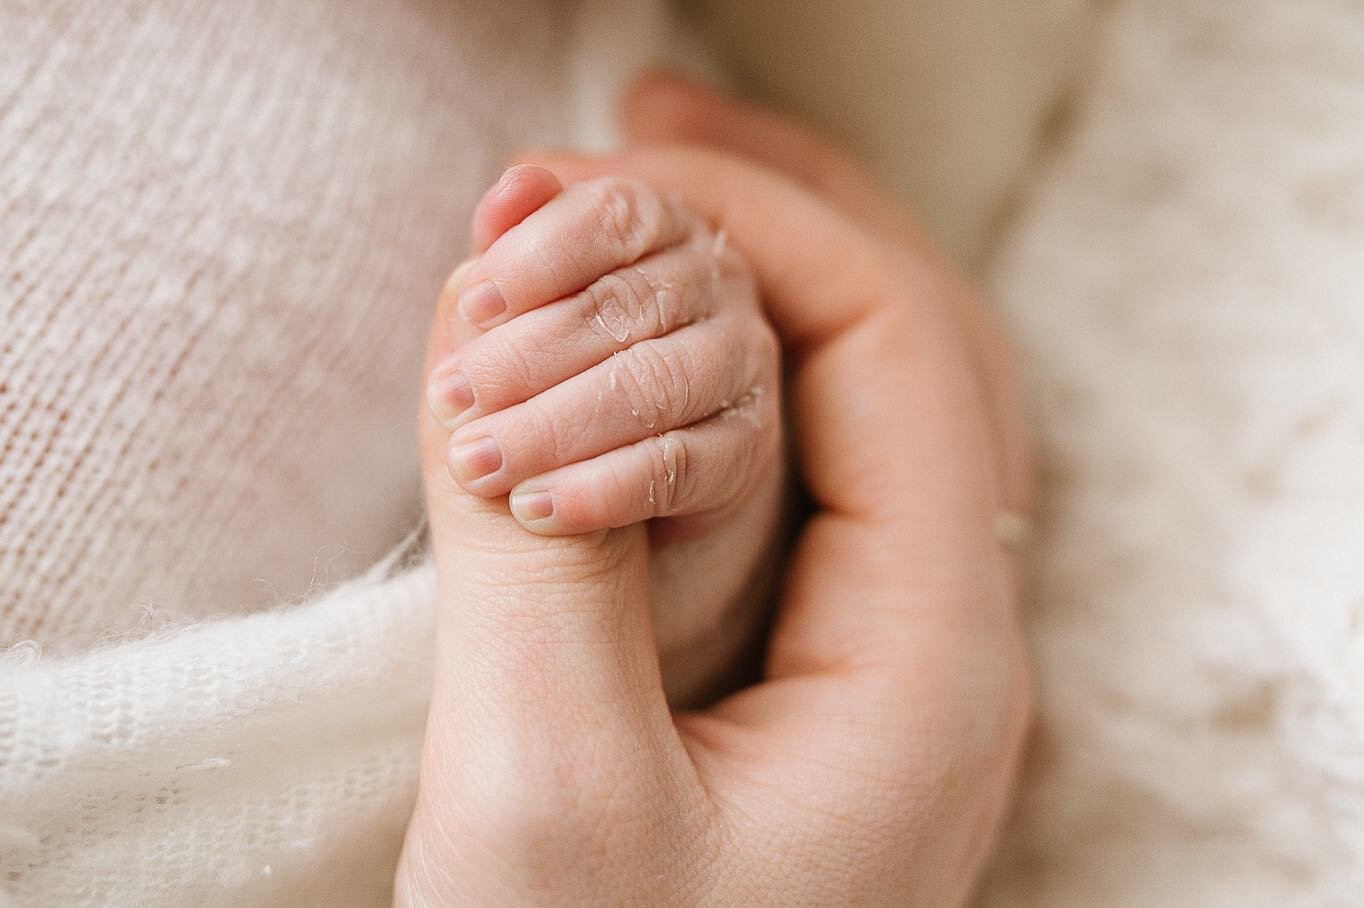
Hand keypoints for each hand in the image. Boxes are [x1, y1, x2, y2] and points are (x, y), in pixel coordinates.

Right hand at [397, 75, 1031, 905]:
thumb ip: (530, 558)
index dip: (763, 220)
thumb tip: (495, 347)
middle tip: (645, 132)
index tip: (610, 166)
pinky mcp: (810, 697)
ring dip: (754, 293)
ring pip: (863, 415)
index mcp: (932, 664)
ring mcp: (883, 669)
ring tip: (637, 208)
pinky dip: (725, 392)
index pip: (899, 343)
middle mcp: (940, 650)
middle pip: (911, 353)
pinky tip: (645, 361)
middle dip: (779, 218)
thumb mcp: (545, 807)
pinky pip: (805, 490)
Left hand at [426, 163, 786, 703]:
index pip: (611, 216)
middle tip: (447, 403)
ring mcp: (742, 362)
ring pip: (653, 386)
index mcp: (663, 223)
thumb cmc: (556, 357)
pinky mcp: (749, 446)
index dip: (536, 257)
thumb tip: (512, 182)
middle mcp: (718, 281)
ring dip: (554, 428)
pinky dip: (601, 490)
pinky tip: (536, 508)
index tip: (471, 306)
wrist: (605, 456)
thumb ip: (514, 242)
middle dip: (524, 358)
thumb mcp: (523, 298)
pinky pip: (679, 466)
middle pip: (624, 307)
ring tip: (476, 465)